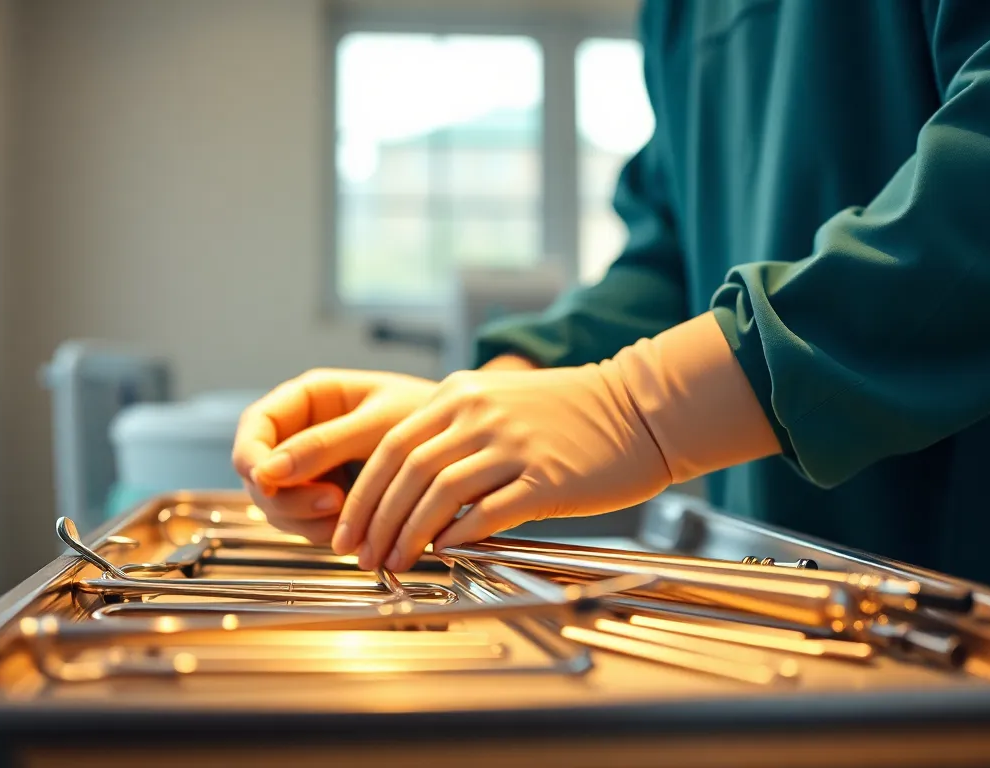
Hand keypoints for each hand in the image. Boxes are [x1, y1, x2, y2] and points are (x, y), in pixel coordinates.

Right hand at [231, 368, 438, 542]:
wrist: (464, 445)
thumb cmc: (430, 417)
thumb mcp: (378, 426)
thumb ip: (324, 444)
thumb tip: (267, 471)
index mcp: (309, 398)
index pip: (256, 427)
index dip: (251, 457)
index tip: (265, 482)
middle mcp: (303, 433)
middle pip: (260, 475)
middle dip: (288, 497)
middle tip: (333, 504)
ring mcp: (313, 470)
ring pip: (280, 506)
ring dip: (308, 521)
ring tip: (352, 515)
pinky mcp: (328, 499)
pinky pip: (308, 524)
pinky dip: (327, 532)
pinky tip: (359, 527)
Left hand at [331, 365, 672, 569]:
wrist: (641, 409)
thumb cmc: (570, 416)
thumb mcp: (499, 404)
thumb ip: (453, 438)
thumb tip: (409, 492)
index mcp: (460, 394)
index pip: (390, 447)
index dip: (363, 494)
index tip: (348, 528)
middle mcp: (479, 414)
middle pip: (405, 472)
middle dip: (375, 521)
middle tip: (360, 555)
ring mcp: (513, 444)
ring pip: (438, 494)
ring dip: (408, 534)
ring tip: (394, 562)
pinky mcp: (546, 476)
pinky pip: (489, 511)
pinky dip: (459, 535)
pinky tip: (445, 552)